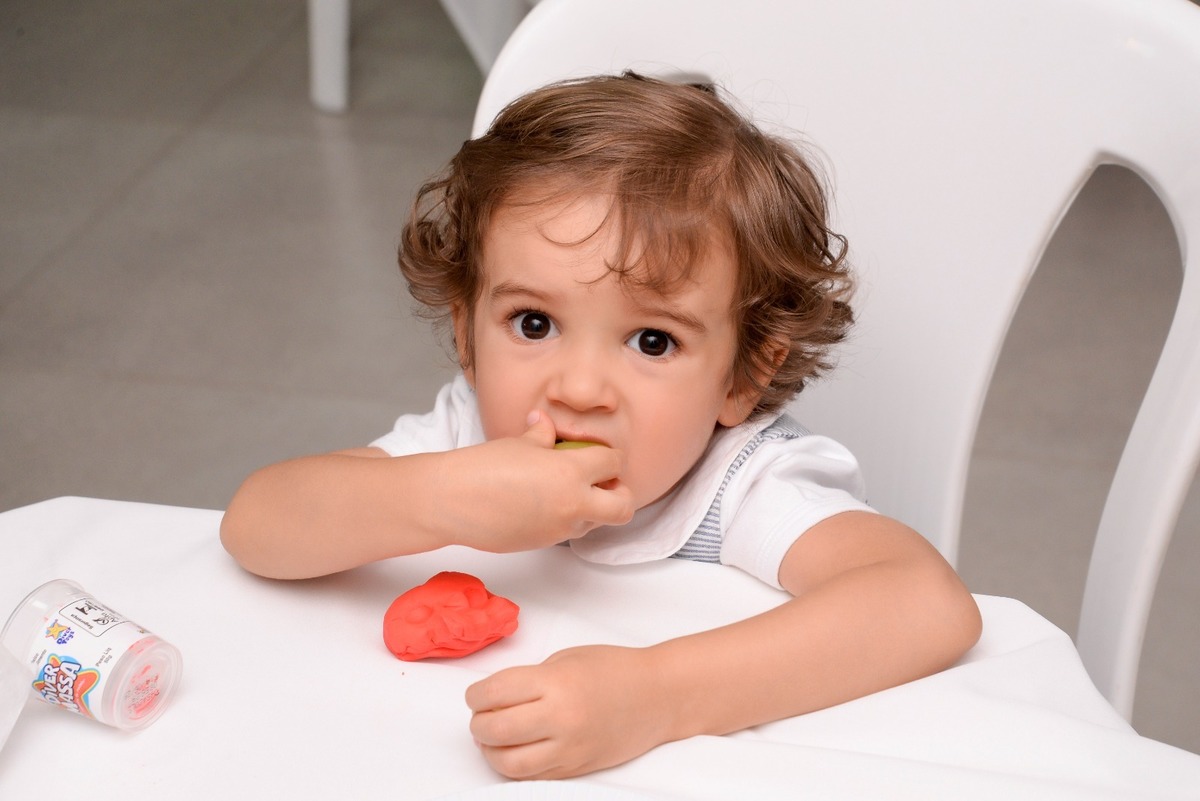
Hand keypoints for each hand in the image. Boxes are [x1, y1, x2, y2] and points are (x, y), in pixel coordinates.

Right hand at [443, 412, 634, 552]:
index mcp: (571, 472)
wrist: (453, 501)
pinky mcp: (544, 543)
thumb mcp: (520, 443)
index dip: (609, 457)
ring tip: (569, 492)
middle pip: (624, 505)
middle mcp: (573, 503)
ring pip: (598, 523)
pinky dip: (567, 520)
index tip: (600, 455)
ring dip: (593, 509)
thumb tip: (544, 423)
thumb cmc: (484, 466)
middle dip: (620, 493)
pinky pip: (569, 532)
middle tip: (602, 483)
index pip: (614, 463)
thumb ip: (542, 435)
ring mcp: (560, 528)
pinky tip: (545, 505)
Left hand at [465, 645, 669, 778]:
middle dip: (478, 723)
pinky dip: (516, 766)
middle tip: (480, 716)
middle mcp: (561, 718)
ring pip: (509, 763)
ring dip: (491, 751)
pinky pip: (533, 777)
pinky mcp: (577, 768)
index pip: (494, 693)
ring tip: (493, 738)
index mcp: (556, 682)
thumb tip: (494, 699)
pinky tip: (516, 751)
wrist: (658, 696)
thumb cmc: (615, 670)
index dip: (475, 695)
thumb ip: (530, 679)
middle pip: (495, 730)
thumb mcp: (567, 659)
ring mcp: (570, 748)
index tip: (475, 695)